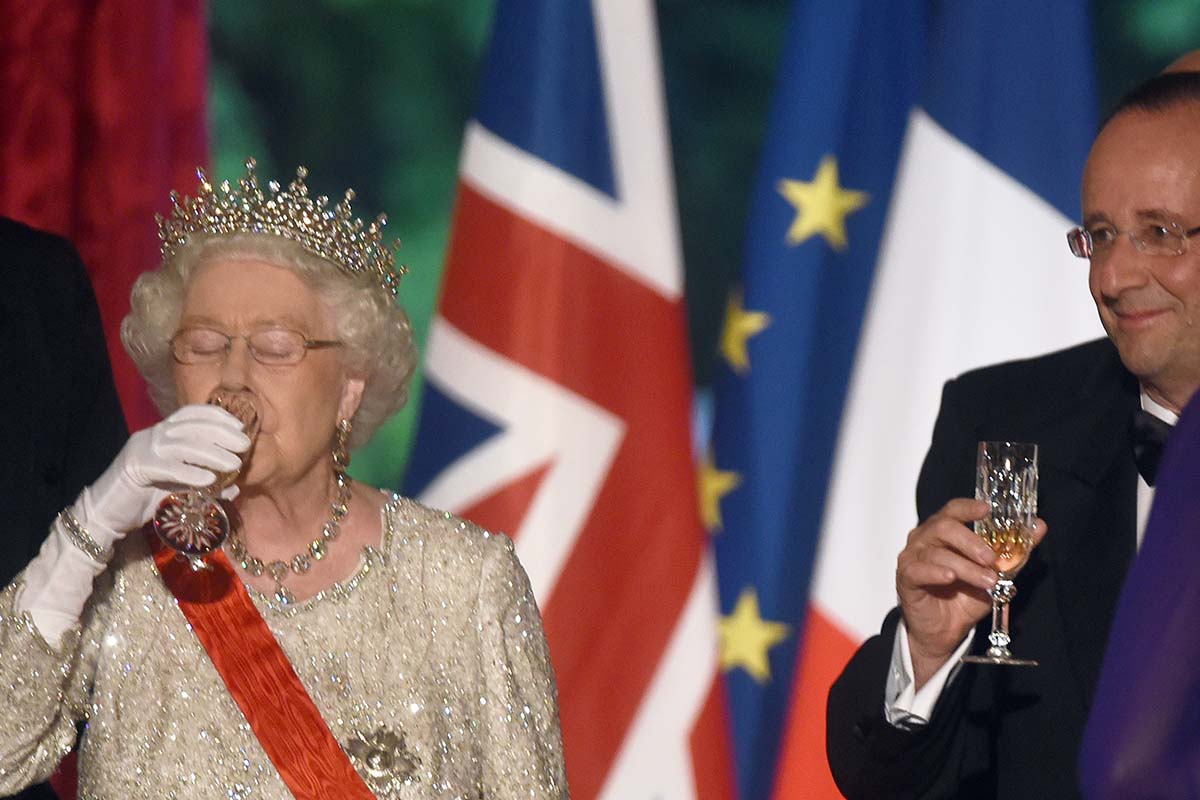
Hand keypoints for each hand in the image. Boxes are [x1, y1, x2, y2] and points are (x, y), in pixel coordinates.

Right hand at [80, 405, 251, 538]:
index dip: (216, 416)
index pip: (190, 413)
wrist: (106, 514)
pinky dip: (190, 473)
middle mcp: (152, 435)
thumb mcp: (178, 487)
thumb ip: (203, 482)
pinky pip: (167, 467)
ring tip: (234, 464)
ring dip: (212, 453)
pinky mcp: (135, 469)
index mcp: (161, 433)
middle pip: (191, 426)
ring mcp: (142, 449)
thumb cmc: (144, 498)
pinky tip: (209, 480)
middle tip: (244, 445)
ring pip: (182, 445)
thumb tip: (235, 487)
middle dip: (221, 433)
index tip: (239, 426)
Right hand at [896, 498, 1047, 688]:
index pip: (953, 510)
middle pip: (944, 527)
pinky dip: (935, 572)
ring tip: (986, 582)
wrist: (945, 631)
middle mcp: (925, 539)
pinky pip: (918, 570)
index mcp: (944, 532)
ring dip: (966, 567)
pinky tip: (950, 577)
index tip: (987, 510)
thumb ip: (1015, 552)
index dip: (968, 507)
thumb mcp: (995, 574)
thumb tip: (1039, 527)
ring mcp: (912, 557)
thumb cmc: (965, 598)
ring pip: (937, 553)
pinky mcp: (906, 578)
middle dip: (971, 541)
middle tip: (991, 558)